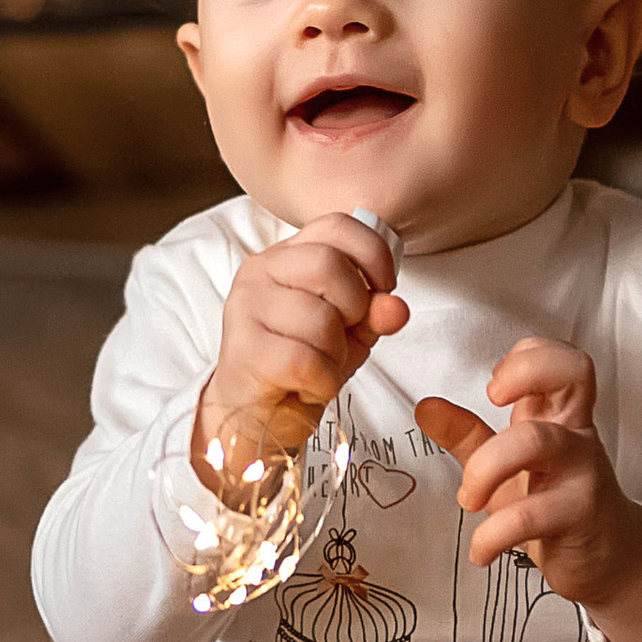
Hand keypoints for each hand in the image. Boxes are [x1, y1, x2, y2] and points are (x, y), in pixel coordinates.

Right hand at [195, 214, 407, 475]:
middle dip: (355, 306)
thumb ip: (374, 313)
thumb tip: (396, 308)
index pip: (337, 224)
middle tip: (344, 334)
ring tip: (320, 366)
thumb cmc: (301, 364)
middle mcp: (259, 272)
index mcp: (286, 256)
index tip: (381, 290)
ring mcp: (246, 309)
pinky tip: (309, 386)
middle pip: (328, 264)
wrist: (255, 416)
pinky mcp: (245, 350)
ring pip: (320, 318)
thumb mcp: (349, 332)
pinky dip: (322, 381)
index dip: (373, 256)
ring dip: (336, 354)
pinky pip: (306, 360)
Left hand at [416, 338, 641, 641]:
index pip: (562, 359)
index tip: (496, 381)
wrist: (611, 559)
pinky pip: (530, 515)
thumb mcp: (509, 466)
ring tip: (468, 500)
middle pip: (571, 374)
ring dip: (485, 468)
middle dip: (523, 374)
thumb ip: (468, 436)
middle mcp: (575, 435)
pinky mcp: (581, 515)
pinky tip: (482, 550)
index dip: (529, 355)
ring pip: (536, 441)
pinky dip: (492, 536)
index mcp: (560, 416)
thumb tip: (426, 407)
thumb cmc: (560, 504)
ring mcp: (584, 472)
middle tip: (491, 399)